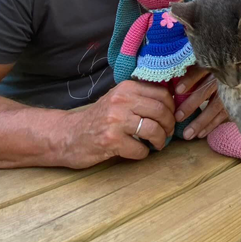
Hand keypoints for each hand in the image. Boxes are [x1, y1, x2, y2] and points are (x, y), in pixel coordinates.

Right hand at [59, 80, 175, 168]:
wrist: (69, 135)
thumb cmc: (98, 118)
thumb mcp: (117, 98)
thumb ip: (140, 96)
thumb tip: (172, 101)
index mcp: (126, 88)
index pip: (161, 93)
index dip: (172, 107)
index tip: (172, 116)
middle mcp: (121, 101)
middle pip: (161, 111)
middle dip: (169, 125)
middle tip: (168, 133)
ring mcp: (116, 121)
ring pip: (153, 130)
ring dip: (160, 141)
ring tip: (157, 144)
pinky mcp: (111, 141)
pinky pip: (140, 149)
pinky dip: (144, 153)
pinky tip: (138, 151)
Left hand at [174, 67, 228, 139]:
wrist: (238, 68)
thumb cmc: (215, 68)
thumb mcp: (204, 66)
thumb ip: (191, 73)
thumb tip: (171, 86)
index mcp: (212, 65)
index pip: (200, 71)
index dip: (189, 80)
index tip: (177, 90)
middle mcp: (221, 78)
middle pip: (205, 91)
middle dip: (191, 105)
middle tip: (177, 117)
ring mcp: (229, 91)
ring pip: (214, 107)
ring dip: (200, 121)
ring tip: (187, 134)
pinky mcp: (234, 102)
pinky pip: (222, 115)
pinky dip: (211, 125)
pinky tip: (201, 134)